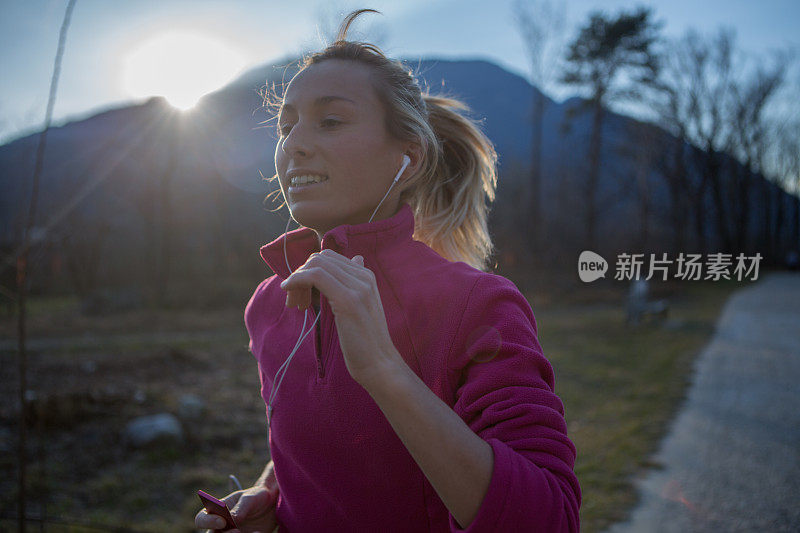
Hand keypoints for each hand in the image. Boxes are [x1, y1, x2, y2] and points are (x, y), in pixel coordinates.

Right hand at [195, 484, 277, 532]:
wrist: (272, 506)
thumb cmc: (257, 497)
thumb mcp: (251, 497)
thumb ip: (241, 506)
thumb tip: (232, 519)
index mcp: (216, 511)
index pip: (201, 519)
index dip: (208, 522)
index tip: (223, 521)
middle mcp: (220, 527)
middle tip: (238, 531)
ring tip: (254, 532)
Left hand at [280, 249, 404, 385]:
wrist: (379, 363)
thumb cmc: (366, 340)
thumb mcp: (362, 304)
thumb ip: (356, 282)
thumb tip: (357, 258)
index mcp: (366, 275)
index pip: (328, 258)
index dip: (309, 271)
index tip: (301, 294)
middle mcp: (364, 276)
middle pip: (320, 259)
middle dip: (301, 274)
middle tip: (295, 300)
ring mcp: (358, 287)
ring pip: (316, 265)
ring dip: (297, 280)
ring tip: (295, 303)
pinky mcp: (348, 300)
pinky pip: (316, 276)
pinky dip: (297, 280)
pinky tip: (289, 292)